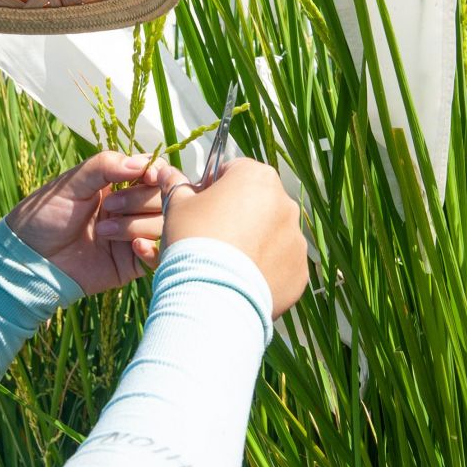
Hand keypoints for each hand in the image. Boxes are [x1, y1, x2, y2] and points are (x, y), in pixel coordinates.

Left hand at [7, 151, 190, 296]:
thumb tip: (143, 162)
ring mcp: (133, 236)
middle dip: (140, 200)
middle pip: (164, 198)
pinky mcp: (132, 264)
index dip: (157, 174)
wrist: (28, 259)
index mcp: (118, 185)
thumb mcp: (71, 183)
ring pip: (164, 226)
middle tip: (110, 208)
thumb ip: (105, 166)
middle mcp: (131, 209)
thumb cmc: (44, 216)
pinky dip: (152, 250)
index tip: (148, 176)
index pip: (155, 174)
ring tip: (104, 233)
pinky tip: (134, 247)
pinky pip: (159, 257)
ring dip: (138, 225)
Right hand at [160, 158, 308, 318]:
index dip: (214, 188)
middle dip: (237, 216)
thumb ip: (176, 185)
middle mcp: (285, 203)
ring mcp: (296, 238)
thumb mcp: (177, 207)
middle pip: (256, 203)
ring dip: (253, 242)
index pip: (234, 172)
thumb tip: (167, 173)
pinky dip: (264, 270)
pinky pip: (280, 264)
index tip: (202, 207)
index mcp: (258, 177)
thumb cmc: (193, 242)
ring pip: (271, 235)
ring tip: (225, 262)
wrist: (211, 295)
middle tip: (212, 237)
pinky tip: (241, 279)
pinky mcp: (299, 270)